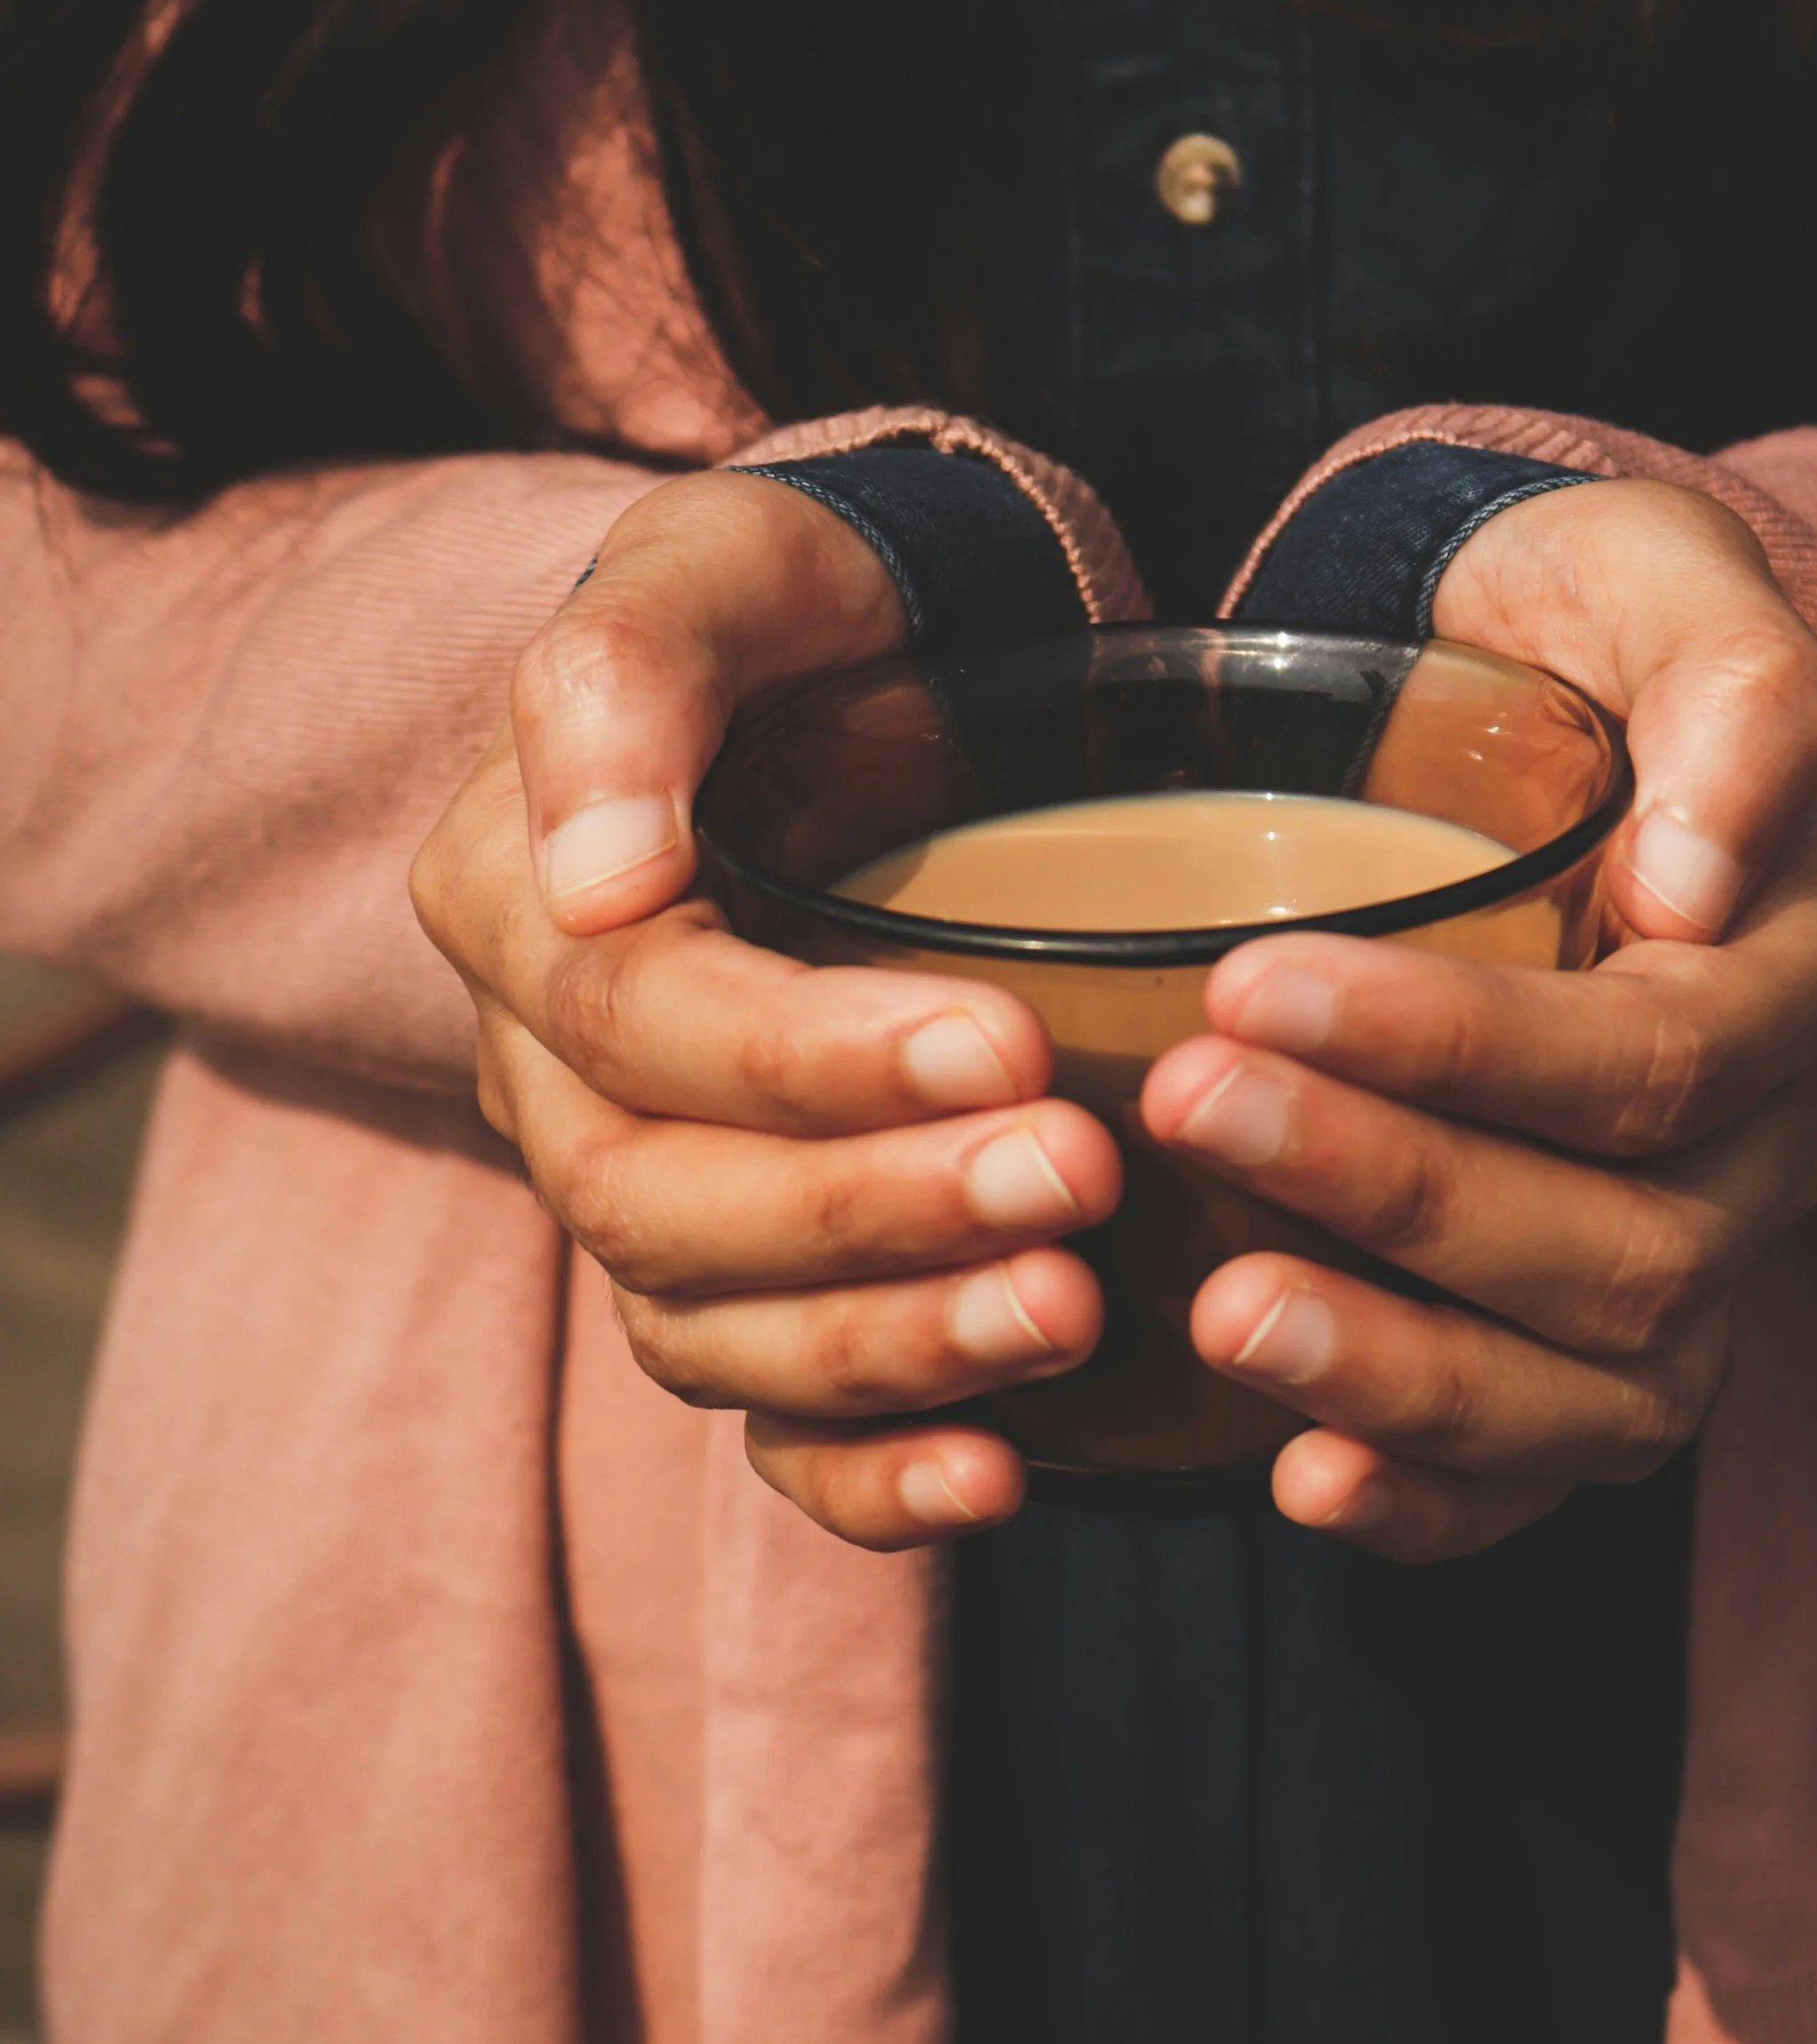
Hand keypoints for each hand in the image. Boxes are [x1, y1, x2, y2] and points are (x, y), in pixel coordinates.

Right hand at [410, 468, 1116, 1546]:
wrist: (887, 664)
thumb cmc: (805, 605)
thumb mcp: (724, 564)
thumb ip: (629, 675)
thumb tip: (595, 877)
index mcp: (516, 905)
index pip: (637, 1022)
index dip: (809, 1058)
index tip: (1008, 1045)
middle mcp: (550, 1076)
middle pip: (664, 1203)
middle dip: (872, 1211)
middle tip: (1074, 1178)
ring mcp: (643, 1195)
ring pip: (711, 1330)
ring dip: (892, 1345)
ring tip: (1070, 1311)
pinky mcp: (744, 1283)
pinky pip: (764, 1424)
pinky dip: (867, 1479)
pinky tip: (1002, 1479)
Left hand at [1138, 477, 1816, 1560]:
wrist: (1520, 691)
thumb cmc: (1574, 631)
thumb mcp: (1656, 584)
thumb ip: (1735, 698)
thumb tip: (1708, 882)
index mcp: (1796, 973)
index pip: (1656, 1061)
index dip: (1461, 1048)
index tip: (1248, 982)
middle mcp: (1770, 1148)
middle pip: (1627, 1243)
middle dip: (1397, 1189)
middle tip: (1189, 1106)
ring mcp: (1690, 1266)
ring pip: (1600, 1388)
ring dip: (1403, 1369)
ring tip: (1220, 1312)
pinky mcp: (1589, 1348)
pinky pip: (1547, 1474)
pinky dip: (1431, 1499)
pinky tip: (1297, 1481)